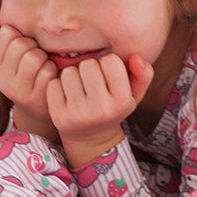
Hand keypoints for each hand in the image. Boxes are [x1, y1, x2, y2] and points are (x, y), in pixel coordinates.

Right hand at [0, 15, 59, 141]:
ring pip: (34, 57)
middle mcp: (2, 79)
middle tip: (37, 56)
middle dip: (33, 46)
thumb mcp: (9, 60)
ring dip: (44, 59)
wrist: (37, 112)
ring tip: (43, 66)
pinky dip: (53, 71)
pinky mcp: (37, 99)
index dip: (20, 35)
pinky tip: (51, 77)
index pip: (6, 33)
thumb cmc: (24, 77)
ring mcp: (19, 91)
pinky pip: (48, 72)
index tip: (25, 45)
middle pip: (20, 44)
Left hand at [48, 53, 153, 167]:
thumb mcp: (133, 94)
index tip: (107, 75)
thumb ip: (144, 74)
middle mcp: (101, 109)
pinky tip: (66, 97)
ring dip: (72, 76)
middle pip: (88, 64)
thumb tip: (136, 57)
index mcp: (122, 101)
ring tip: (79, 89)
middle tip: (91, 82)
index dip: (107, 64)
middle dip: (89, 69)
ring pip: (68, 72)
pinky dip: (58, 86)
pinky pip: (53, 84)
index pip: (110, 61)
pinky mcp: (58, 116)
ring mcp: (78, 114)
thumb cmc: (112, 108)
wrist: (91, 139)